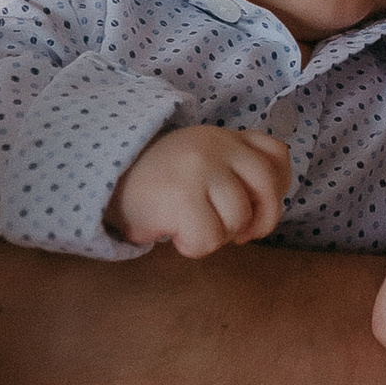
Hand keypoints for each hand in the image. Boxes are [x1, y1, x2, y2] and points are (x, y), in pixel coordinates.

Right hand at [110, 124, 292, 257]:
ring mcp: (199, 170)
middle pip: (268, 187)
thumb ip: (234, 169)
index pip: (277, 155)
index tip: (256, 205)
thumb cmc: (159, 182)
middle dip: (262, 220)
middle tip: (240, 235)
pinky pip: (209, 239)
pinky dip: (194, 246)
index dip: (278, 187)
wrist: (107, 181)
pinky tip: (176, 235)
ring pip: (238, 218)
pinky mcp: (181, 197)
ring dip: (220, 236)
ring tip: (194, 227)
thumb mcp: (201, 160)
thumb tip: (266, 211)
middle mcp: (215, 147)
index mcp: (224, 138)